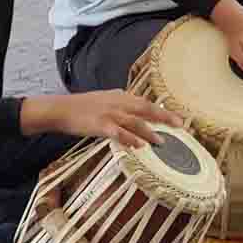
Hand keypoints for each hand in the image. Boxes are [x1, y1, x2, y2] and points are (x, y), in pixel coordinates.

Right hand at [22, 92, 182, 148]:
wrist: (61, 109)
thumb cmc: (83, 107)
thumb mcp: (105, 100)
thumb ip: (122, 104)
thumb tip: (138, 110)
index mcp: (120, 97)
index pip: (146, 103)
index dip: (163, 111)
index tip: (179, 119)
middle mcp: (118, 103)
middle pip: (146, 109)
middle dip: (164, 118)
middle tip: (180, 126)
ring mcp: (109, 114)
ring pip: (135, 122)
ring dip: (150, 132)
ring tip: (162, 142)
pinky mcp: (100, 125)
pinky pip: (118, 133)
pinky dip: (130, 139)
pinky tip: (138, 146)